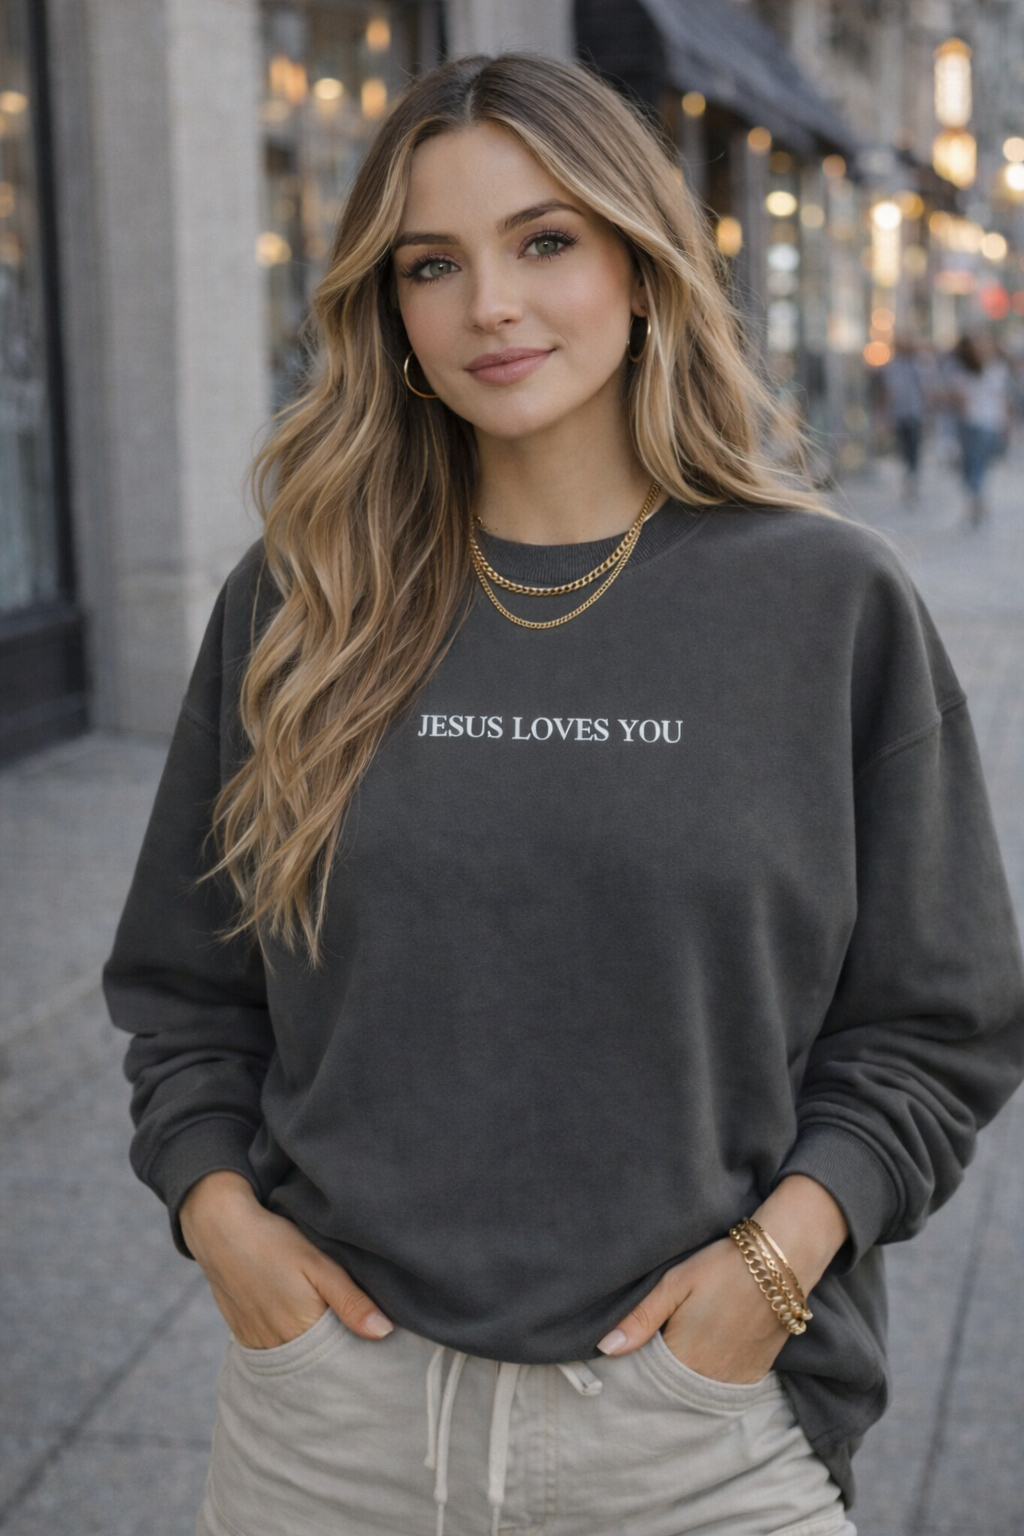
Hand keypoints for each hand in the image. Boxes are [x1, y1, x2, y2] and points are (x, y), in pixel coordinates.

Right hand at [179, 1171, 393, 1349]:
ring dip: (310, 1350)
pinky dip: (287, 1344)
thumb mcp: (318, 1264)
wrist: (220, 1228)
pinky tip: (297, 1326)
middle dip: (334, 1355)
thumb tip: (383, 1332)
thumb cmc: (273, 1241)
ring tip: (327, 1330)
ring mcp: (256, 1342)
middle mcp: (276, 1344)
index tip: (372, 1347)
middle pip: (315, 1362)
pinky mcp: (243, 1334)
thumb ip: (350, 1300)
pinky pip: (271, 1350)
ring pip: (293, 1359)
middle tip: (352, 1336)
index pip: (337, 1359)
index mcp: (301, 1330)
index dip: (356, 1353)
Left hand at [598, 1236, 789, 1383]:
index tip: (627, 1358)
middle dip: (659, 1377)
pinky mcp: (756, 1374)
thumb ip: (640, 1319)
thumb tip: (605, 1348)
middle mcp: (709, 1378)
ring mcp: (735, 1379)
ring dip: (685, 1379)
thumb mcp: (675, 1284)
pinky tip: (705, 1357)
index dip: (635, 1370)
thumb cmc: (723, 1266)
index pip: (648, 1380)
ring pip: (698, 1392)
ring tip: (680, 1350)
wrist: (781, 1262)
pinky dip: (710, 1379)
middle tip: (654, 1349)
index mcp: (684, 1357)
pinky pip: (724, 1388)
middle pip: (672, 1390)